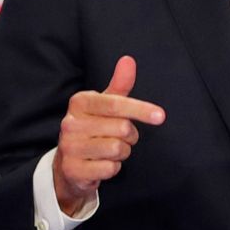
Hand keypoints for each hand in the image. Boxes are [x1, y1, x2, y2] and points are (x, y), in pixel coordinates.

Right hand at [52, 55, 164, 215]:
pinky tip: (103, 164)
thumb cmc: (93, 128)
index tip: (160, 116)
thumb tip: (128, 60)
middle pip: (122, 128)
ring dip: (123, 152)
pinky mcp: (73, 170)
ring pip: (117, 149)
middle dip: (130, 135)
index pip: (116, 104)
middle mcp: (70, 123)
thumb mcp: (105, 105)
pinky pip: (110, 168)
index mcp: (79, 102)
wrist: (69, 165)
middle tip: (122, 137)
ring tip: (111, 150)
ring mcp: (69, 147)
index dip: (141, 109)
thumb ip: (120, 84)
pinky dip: (113, 167)